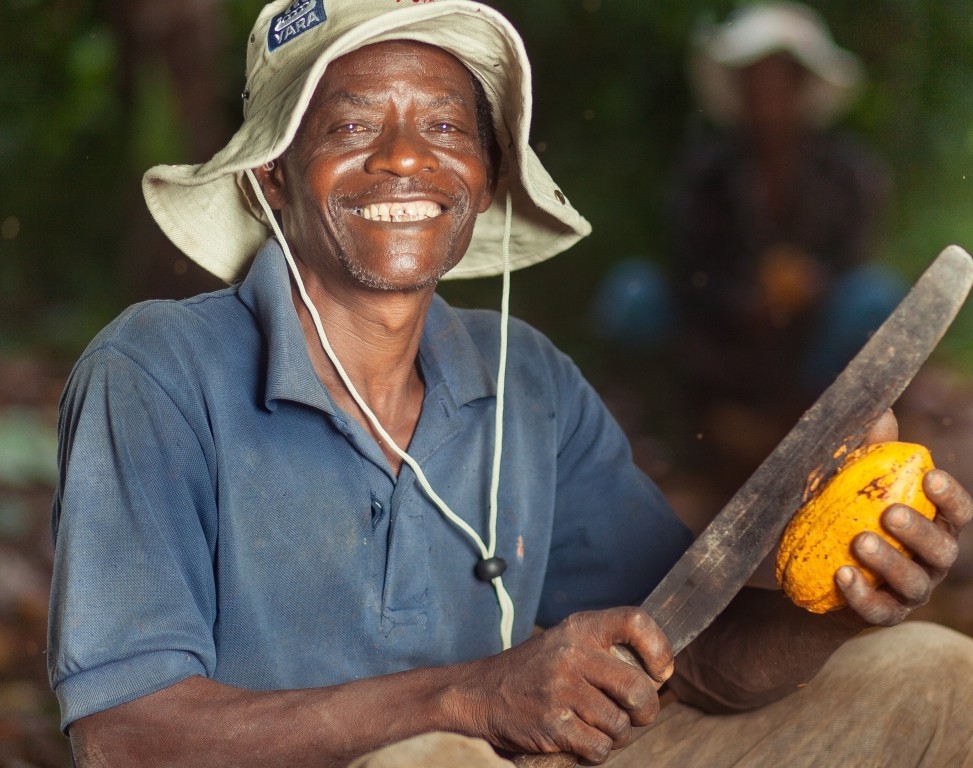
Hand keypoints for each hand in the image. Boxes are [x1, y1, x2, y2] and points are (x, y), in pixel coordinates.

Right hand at [458, 607, 671, 763]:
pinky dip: (594, 752)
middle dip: (645, 711)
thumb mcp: (566, 644)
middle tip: (635, 715)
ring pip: (620, 725)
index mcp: (580, 628)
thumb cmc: (534, 672)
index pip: (635, 621)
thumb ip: (605, 652)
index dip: (658, 647)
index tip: (660, 670)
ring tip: (595, 726)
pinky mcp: (552, 723)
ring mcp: (561, 689)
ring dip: (615, 735)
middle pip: (638, 688)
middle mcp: (572, 654)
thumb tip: (656, 678)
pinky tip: (579, 741)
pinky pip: (598, 748)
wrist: (480, 693)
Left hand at [835, 411, 972, 625]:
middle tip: (891, 513)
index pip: (957, 512)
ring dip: (889, 561)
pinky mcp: (884, 615)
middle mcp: (931, 561)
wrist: (815, 576)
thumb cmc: (845, 517)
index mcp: (934, 524)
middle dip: (920, 530)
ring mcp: (911, 592)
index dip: (951, 495)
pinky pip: (879, 610)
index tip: (930, 476)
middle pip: (942, 549)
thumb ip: (869, 453)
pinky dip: (862, 595)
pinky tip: (842, 576)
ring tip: (859, 541)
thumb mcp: (851, 483)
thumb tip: (881, 412)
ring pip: (913, 582)